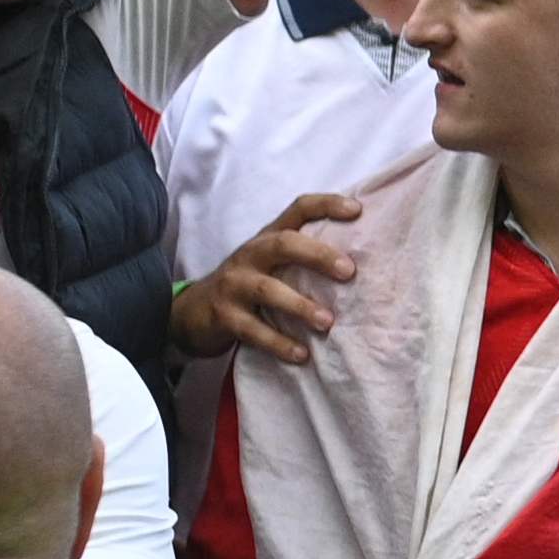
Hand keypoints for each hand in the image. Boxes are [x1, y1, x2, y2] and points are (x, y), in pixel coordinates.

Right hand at [173, 192, 362, 365]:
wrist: (195, 311)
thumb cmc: (250, 283)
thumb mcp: (273, 262)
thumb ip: (305, 256)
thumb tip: (363, 262)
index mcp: (269, 237)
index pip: (298, 209)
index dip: (326, 205)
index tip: (358, 210)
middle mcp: (251, 254)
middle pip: (284, 244)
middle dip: (318, 255)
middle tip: (350, 271)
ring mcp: (234, 284)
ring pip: (268, 290)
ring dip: (300, 306)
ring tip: (327, 322)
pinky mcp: (224, 316)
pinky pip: (253, 330)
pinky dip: (278, 343)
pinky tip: (302, 354)